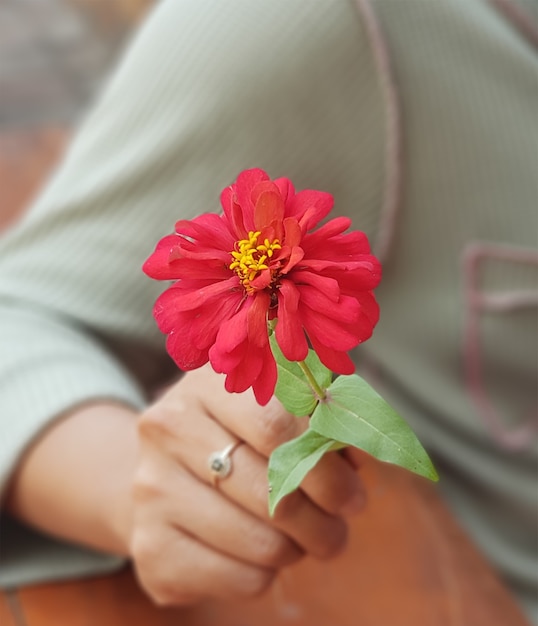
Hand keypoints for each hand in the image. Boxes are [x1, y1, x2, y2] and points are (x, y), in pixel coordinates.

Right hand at [130, 364, 365, 605]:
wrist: (169, 471)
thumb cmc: (241, 434)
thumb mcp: (279, 404)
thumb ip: (327, 414)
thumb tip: (363, 447)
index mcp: (207, 383)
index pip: (278, 426)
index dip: (327, 465)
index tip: (352, 486)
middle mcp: (167, 429)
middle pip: (273, 490)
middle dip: (325, 517)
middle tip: (341, 519)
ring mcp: (151, 489)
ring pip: (262, 543)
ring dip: (302, 547)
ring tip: (306, 534)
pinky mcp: (150, 548)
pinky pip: (240, 580)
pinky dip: (268, 574)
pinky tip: (262, 550)